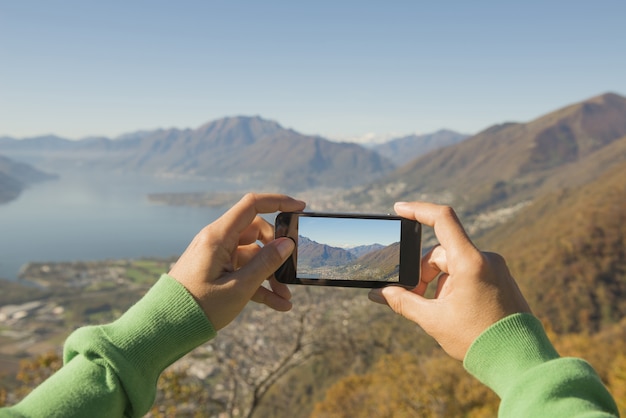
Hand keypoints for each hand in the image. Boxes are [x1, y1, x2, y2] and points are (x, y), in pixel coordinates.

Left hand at [168, 193, 305, 329]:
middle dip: (277, 252)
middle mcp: (217, 241)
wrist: (167, 327)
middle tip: (289, 271)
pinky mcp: (217, 271)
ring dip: (271, 274)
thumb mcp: (239, 287)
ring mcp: (217, 256)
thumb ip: (265, 264)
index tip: (299, 208)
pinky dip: (260, 285)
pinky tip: (278, 304)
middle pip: (257, 233)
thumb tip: (287, 244)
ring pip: (253, 256)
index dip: (277, 202)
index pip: (252, 206)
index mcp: (218, 236)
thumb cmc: (200, 307)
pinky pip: (244, 271)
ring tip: (285, 297)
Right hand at [368, 201, 530, 359]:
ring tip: (434, 311)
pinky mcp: (499, 278)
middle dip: (421, 273)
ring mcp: (495, 268)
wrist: (519, 361)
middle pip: (440, 252)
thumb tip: (378, 293)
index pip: (442, 219)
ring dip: (436, 282)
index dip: (418, 210)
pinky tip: (451, 310)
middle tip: (412, 298)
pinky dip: (452, 285)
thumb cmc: (477, 340)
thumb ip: (403, 301)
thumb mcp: (433, 320)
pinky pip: (468, 271)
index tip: (398, 210)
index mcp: (470, 262)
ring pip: (452, 264)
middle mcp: (486, 259)